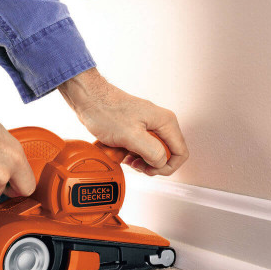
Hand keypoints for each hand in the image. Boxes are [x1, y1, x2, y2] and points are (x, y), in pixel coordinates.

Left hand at [59, 68, 188, 175]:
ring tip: (128, 159)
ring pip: (154, 153)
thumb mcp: (131, 135)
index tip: (151, 169)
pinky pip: (141, 148)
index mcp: (165, 122)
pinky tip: (122, 153)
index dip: (168, 167)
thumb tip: (161, 163)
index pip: (181, 153)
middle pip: (168, 154)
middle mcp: (160, 123)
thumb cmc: (106, 111)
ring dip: (141, 161)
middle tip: (137, 165)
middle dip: (153, 165)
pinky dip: (133, 154)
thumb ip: (152, 151)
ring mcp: (148, 126)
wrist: (89, 100)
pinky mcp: (136, 129)